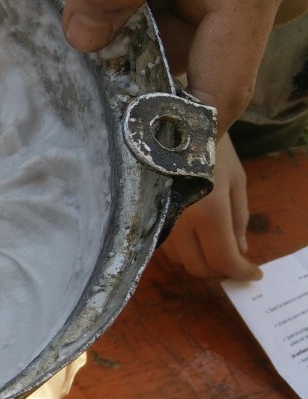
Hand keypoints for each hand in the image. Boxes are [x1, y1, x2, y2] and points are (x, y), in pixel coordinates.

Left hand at [62, 0, 307, 132]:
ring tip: (81, 45)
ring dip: (134, 58)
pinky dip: (139, 32)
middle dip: (139, 89)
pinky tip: (101, 21)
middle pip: (200, 78)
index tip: (107, 146)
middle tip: (71, 95)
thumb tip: (89, 40)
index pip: (220, 90)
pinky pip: (180, 31)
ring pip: (185, 57)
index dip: (168, 128)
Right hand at [161, 131, 260, 279]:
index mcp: (208, 212)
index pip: (223, 259)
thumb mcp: (236, 182)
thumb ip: (239, 220)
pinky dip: (182, 248)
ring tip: (213, 246)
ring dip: (199, 259)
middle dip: (220, 270)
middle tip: (234, 261)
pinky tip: (193, 235)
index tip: (253, 273)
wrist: (172, 125)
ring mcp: (158, 219)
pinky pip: (164, 245)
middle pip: (198, 266)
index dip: (241, 271)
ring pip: (178, 259)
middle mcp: (179, 221)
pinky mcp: (145, 216)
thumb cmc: (211, 149)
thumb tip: (239, 251)